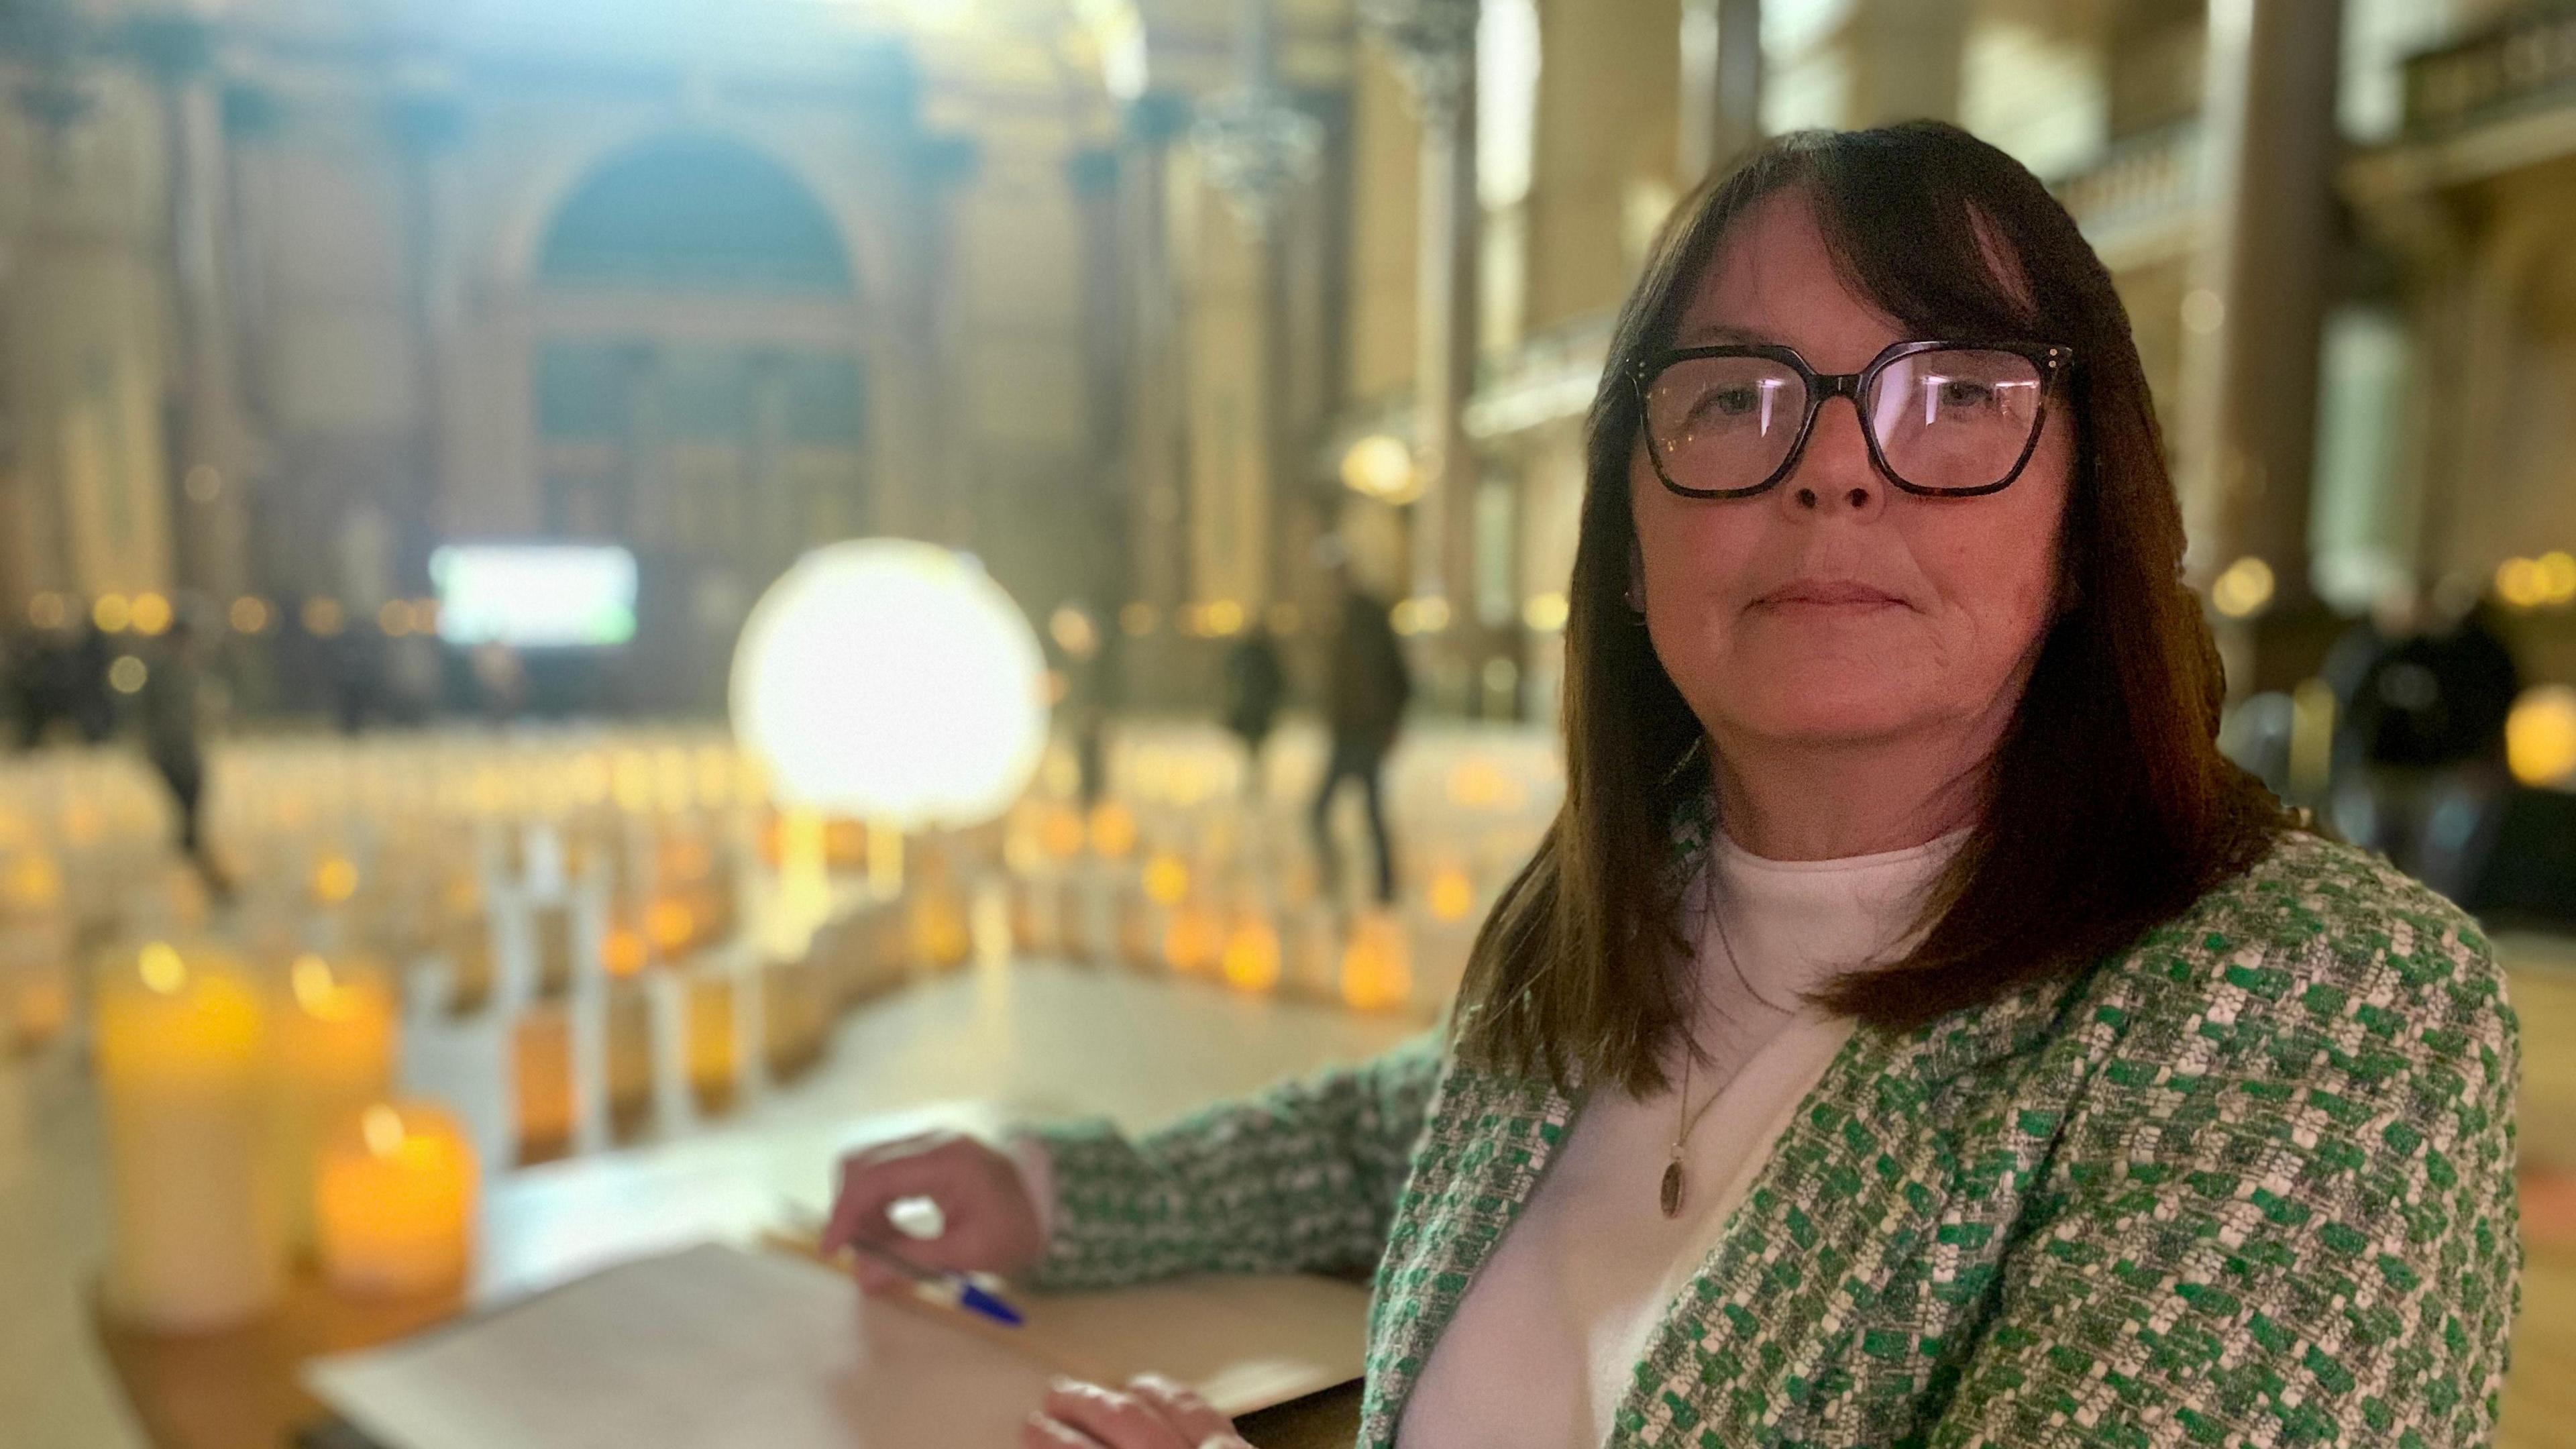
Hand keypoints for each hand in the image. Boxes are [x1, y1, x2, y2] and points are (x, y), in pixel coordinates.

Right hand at [821, 1131, 1044, 1291]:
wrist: (1049, 1204)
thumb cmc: (1016, 1228)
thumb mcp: (966, 1251)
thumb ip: (910, 1260)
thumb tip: (861, 1277)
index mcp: (944, 1160)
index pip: (873, 1178)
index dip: (845, 1214)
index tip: (833, 1249)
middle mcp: (931, 1139)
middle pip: (861, 1163)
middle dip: (851, 1209)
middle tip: (862, 1251)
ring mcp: (928, 1141)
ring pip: (867, 1164)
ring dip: (862, 1206)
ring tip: (882, 1246)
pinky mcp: (927, 1151)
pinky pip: (884, 1169)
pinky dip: (877, 1200)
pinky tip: (892, 1230)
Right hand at [1024, 1374, 1249, 1448]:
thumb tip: (1068, 1443)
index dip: (1053, 1440)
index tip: (1030, 1426)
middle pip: (1121, 1421)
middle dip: (1081, 1405)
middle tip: (1053, 1397)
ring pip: (1159, 1409)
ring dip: (1119, 1394)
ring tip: (1092, 1390)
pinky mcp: (1241, 1447)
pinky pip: (1200, 1410)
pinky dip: (1170, 1395)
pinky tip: (1150, 1389)